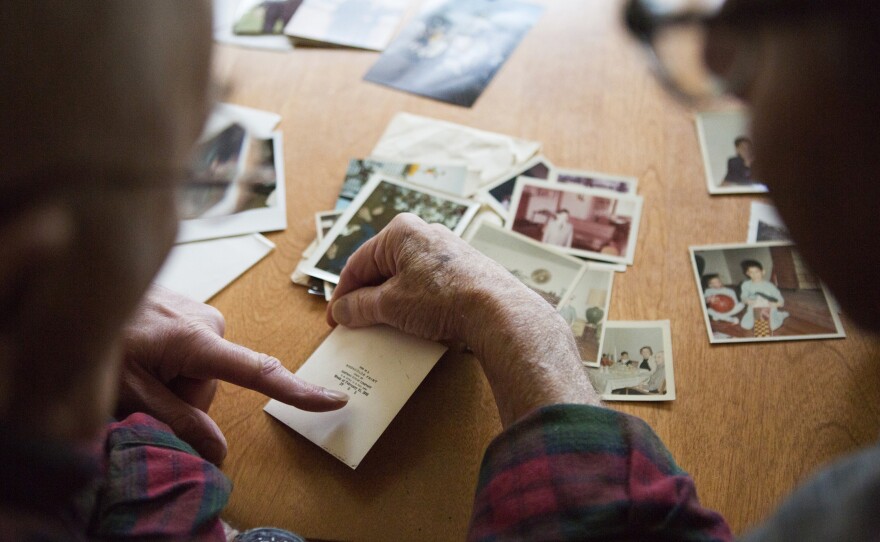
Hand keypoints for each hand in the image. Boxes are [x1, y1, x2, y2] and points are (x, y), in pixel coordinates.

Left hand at [118, 285, 347, 462]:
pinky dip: (172, 362)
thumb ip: (176, 420)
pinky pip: (194, 353)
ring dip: (172, 380)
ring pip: (201, 372)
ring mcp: (203, 314)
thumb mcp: (129, 390)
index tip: (333, 399)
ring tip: (137, 364)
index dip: (297, 391)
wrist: (78, 288)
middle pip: (212, 386)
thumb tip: (219, 450)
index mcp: (197, 340)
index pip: (258, 372)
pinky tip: (144, 351)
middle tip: (141, 387)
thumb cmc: (100, 336)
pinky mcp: (193, 312)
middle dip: (181, 398)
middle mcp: (210, 322)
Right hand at [327, 214, 598, 426]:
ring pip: (405, 278)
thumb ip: (359, 306)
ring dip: (390, 303)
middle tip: (355, 322)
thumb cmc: (444, 298)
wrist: (497, 311)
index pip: (359, 263)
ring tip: (383, 327)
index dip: (342, 293)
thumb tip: (342, 310)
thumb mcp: (390, 305)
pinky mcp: (463, 270)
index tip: (335, 316)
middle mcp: (425, 234)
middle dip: (367, 297)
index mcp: (401, 231)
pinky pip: (427, 286)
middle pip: (382, 268)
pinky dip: (414, 304)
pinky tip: (413, 325)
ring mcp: (447, 252)